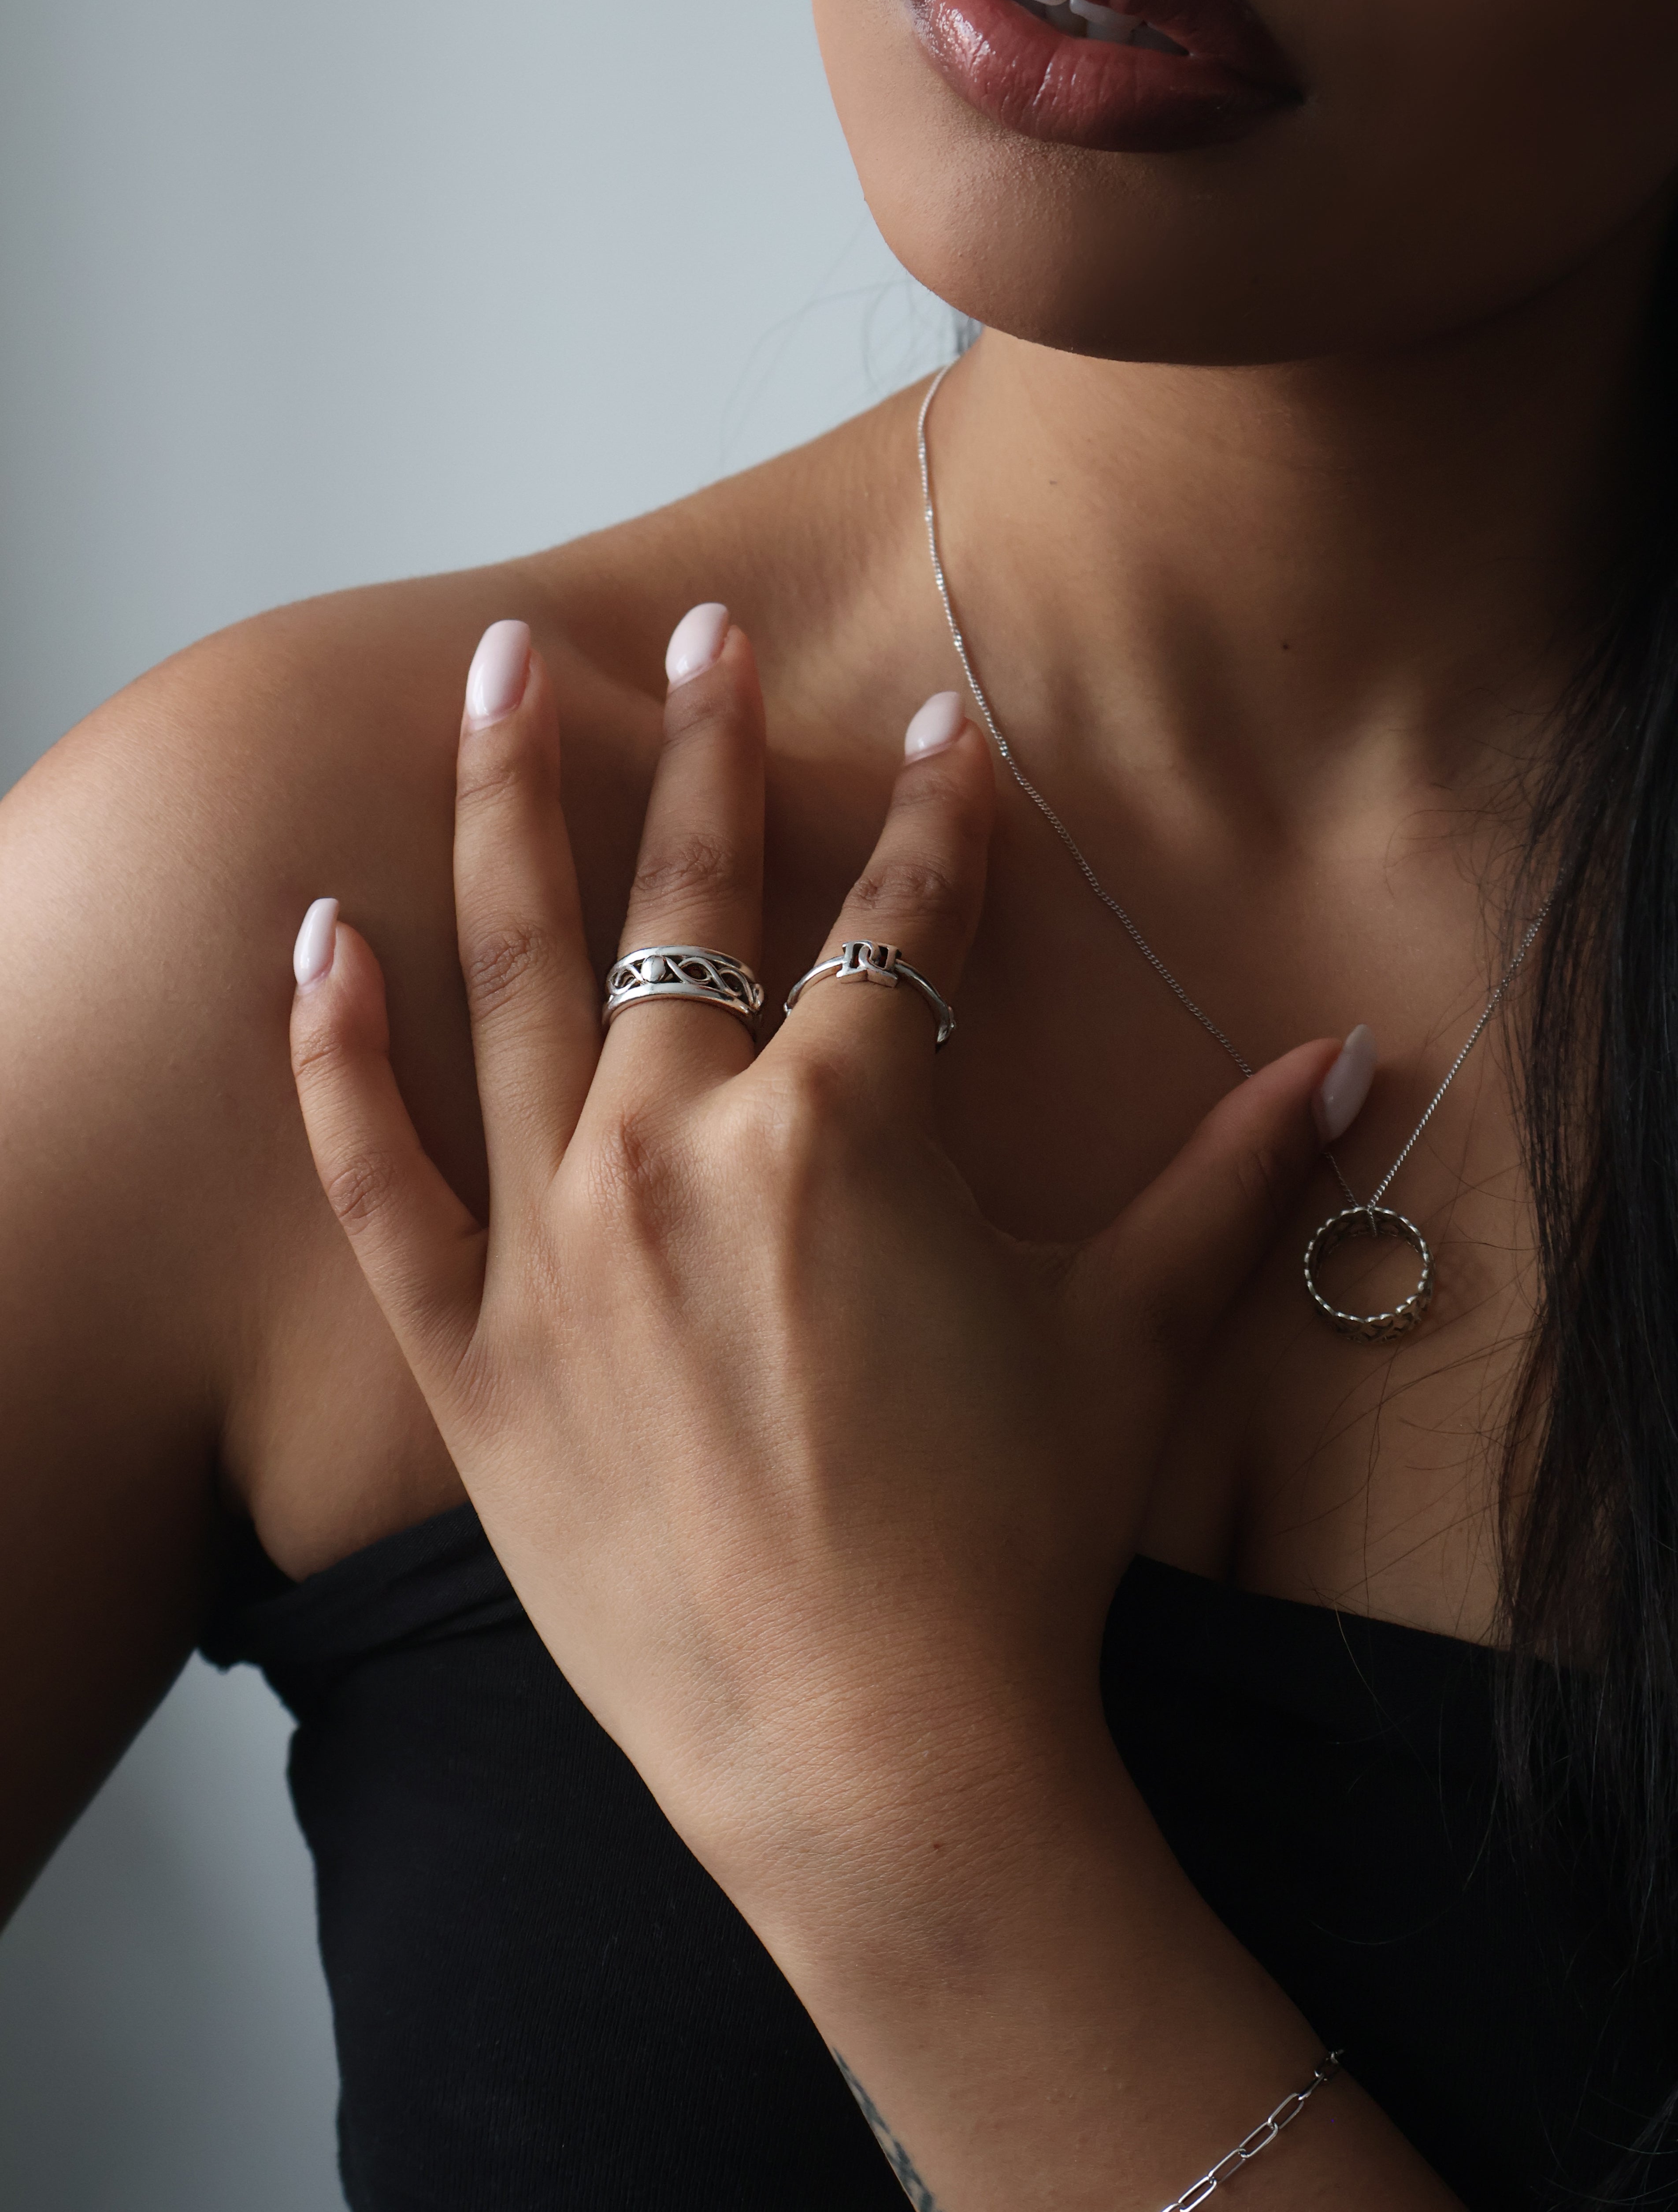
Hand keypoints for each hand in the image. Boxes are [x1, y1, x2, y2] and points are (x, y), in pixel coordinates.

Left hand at [289, 611, 1338, 1928]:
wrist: (879, 1763)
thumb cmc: (1010, 1546)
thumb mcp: (1132, 1339)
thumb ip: (1227, 1181)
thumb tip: (1344, 1067)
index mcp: (847, 1131)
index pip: (902, 918)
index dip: (938, 816)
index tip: (942, 736)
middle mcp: (683, 1147)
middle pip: (693, 898)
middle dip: (708, 749)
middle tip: (699, 633)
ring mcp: (560, 1241)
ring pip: (515, 974)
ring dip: (510, 811)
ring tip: (496, 676)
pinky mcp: (475, 1350)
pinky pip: (375, 1175)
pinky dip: (334, 1055)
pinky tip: (314, 938)